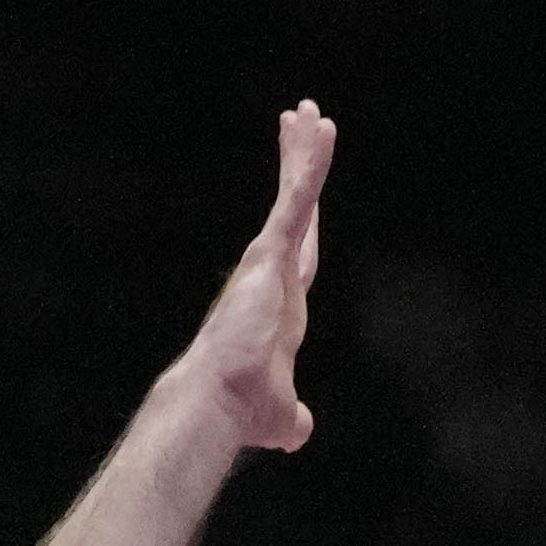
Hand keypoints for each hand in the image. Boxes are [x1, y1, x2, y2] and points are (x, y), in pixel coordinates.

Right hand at [167, 104, 330, 455]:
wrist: (223, 403)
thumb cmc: (243, 412)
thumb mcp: (282, 418)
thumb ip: (292, 418)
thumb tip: (297, 433)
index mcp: (279, 306)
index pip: (298, 251)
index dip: (302, 219)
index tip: (300, 190)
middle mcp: (273, 276)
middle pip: (296, 211)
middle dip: (297, 166)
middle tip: (298, 125)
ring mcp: (270, 262)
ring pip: (295, 196)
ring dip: (302, 152)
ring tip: (309, 112)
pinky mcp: (272, 254)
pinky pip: (298, 200)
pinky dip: (311, 166)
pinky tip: (322, 133)